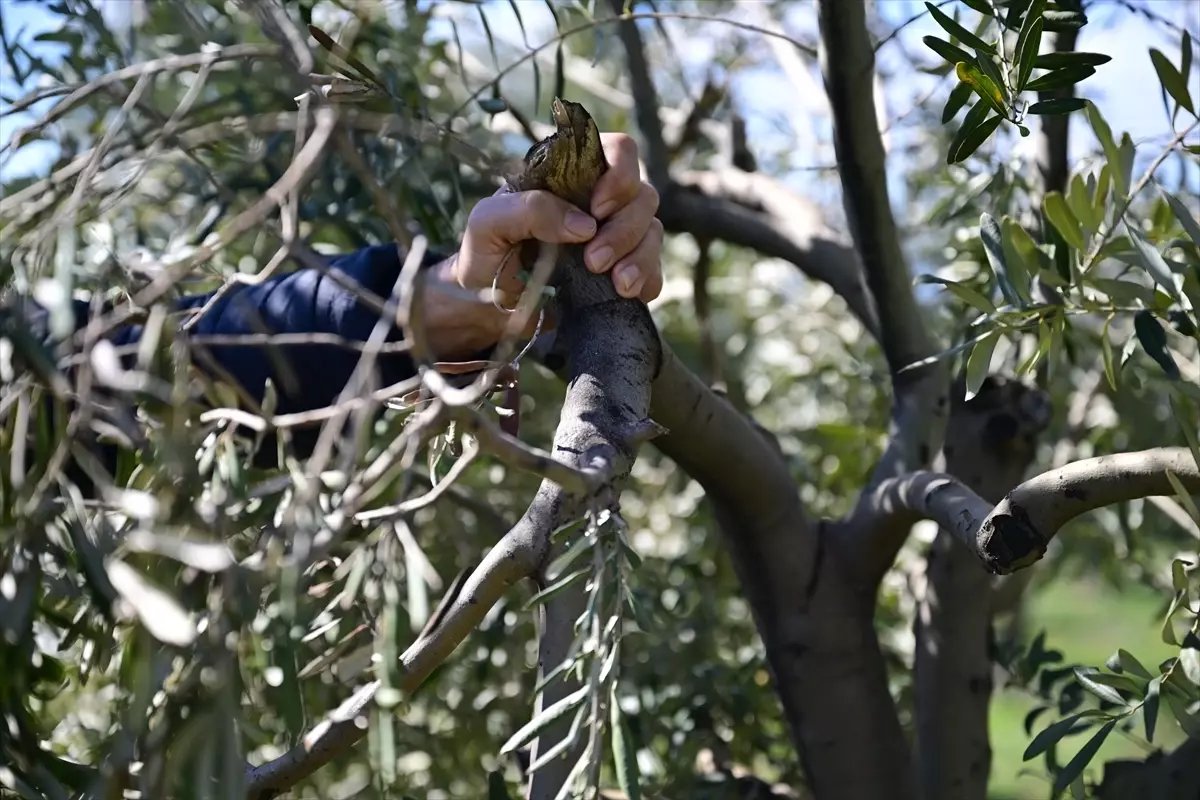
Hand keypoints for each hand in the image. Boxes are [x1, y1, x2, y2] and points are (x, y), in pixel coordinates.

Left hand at [421, 134, 662, 360]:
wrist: (486, 309)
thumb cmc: (484, 255)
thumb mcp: (488, 223)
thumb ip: (529, 209)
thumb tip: (584, 225)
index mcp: (571, 175)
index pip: (619, 150)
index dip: (620, 174)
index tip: (598, 208)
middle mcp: (600, 201)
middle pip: (643, 195)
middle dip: (624, 229)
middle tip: (593, 261)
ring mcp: (616, 237)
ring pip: (654, 231)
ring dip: (639, 257)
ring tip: (616, 285)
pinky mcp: (623, 272)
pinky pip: (655, 269)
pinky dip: (647, 280)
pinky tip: (626, 294)